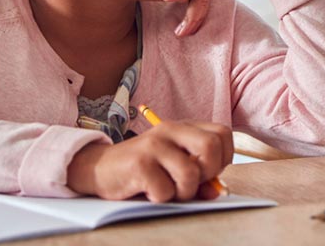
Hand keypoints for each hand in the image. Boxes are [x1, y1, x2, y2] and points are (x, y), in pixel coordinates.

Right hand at [67, 121, 232, 201]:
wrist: (100, 167)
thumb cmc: (144, 169)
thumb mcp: (174, 166)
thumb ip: (198, 177)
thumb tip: (218, 191)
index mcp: (184, 127)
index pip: (223, 134)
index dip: (224, 157)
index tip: (209, 171)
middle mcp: (171, 130)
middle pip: (212, 146)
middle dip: (209, 172)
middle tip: (193, 182)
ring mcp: (155, 145)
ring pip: (190, 173)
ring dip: (184, 192)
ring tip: (169, 190)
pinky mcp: (139, 164)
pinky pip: (165, 190)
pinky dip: (162, 198)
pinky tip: (149, 191)